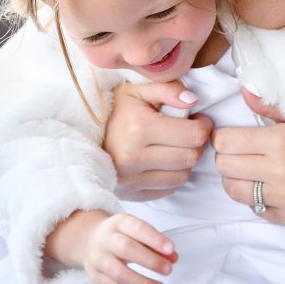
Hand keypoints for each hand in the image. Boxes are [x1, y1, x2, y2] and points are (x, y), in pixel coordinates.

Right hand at [50, 209, 178, 283]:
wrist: (90, 240)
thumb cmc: (120, 235)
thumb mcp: (137, 231)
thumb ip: (156, 243)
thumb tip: (173, 258)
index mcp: (119, 223)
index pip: (138, 228)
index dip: (155, 239)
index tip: (170, 249)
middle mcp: (106, 239)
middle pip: (126, 249)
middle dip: (150, 261)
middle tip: (168, 269)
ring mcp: (98, 258)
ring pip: (118, 273)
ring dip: (142, 283)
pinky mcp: (95, 276)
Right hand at [103, 81, 211, 199]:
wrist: (81, 136)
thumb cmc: (113, 110)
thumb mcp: (137, 90)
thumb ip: (168, 89)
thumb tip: (194, 100)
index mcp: (139, 127)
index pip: (194, 135)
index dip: (203, 126)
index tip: (198, 119)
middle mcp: (134, 157)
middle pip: (191, 157)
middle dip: (196, 143)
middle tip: (188, 132)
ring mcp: (131, 179)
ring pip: (182, 176)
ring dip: (184, 161)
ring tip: (173, 146)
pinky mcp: (132, 194)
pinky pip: (168, 189)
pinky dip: (171, 176)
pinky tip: (161, 161)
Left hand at [212, 89, 284, 226]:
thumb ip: (270, 106)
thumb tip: (244, 93)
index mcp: (280, 141)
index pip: (225, 142)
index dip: (222, 138)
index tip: (230, 138)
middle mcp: (280, 171)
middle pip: (224, 166)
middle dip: (227, 158)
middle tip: (241, 154)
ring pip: (234, 191)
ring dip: (237, 179)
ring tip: (251, 172)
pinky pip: (255, 209)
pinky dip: (257, 199)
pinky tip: (271, 188)